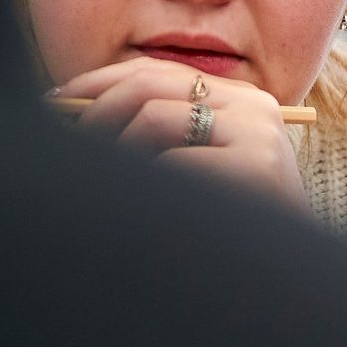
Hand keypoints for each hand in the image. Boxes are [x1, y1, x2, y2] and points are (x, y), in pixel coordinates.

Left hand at [53, 57, 307, 209]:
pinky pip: (171, 162)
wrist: (288, 275)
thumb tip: (76, 103)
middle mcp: (255, 106)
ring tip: (107, 174)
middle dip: (96, 107)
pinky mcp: (256, 167)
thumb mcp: (203, 164)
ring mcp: (259, 134)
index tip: (58, 101)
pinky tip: (148, 202)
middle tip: (65, 136)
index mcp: (244, 101)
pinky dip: (148, 182)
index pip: (159, 71)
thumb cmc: (233, 223)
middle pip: (151, 84)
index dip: (101, 81)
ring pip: (154, 117)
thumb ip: (163, 130)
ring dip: (117, 148)